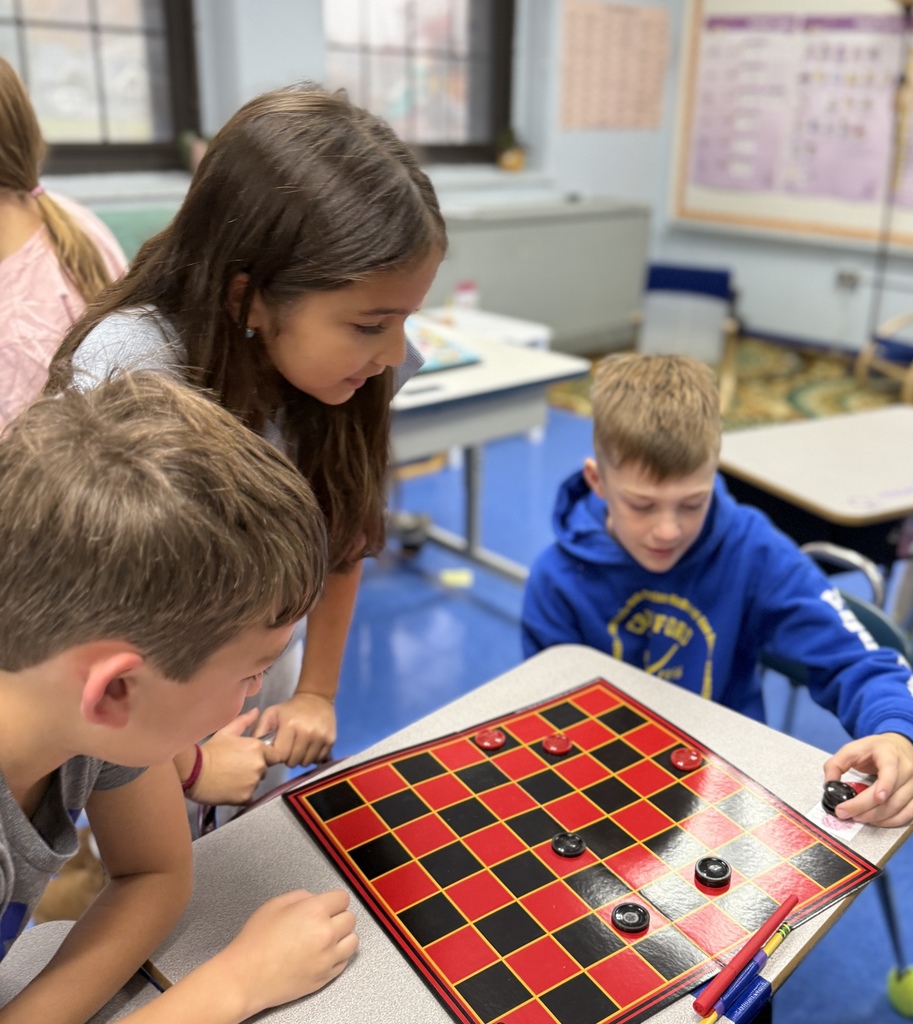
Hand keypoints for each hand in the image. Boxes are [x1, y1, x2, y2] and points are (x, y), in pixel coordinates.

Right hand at [187, 709, 269, 805]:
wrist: (193, 772)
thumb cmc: (210, 750)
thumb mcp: (226, 732)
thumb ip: (244, 721)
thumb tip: (256, 712)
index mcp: (258, 748)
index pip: (275, 755)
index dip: (266, 756)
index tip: (252, 758)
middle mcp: (260, 765)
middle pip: (264, 769)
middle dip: (254, 768)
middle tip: (236, 767)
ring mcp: (253, 782)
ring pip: (256, 782)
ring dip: (248, 781)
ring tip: (230, 778)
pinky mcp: (246, 797)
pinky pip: (249, 796)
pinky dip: (242, 794)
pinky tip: (229, 789)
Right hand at [215, 888, 356, 1016]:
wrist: (245, 977)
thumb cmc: (255, 944)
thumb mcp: (274, 904)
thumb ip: (300, 896)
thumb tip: (314, 899)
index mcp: (314, 911)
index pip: (343, 898)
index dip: (334, 899)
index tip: (330, 903)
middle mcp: (326, 933)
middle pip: (350, 918)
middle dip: (338, 916)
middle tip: (325, 920)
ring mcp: (327, 957)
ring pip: (353, 941)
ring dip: (342, 936)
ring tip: (327, 937)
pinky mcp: (325, 977)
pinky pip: (344, 962)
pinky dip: (338, 956)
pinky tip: (323, 953)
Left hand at [255, 692, 335, 767]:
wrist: (316, 698)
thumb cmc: (290, 708)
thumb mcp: (271, 714)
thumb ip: (259, 731)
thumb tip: (253, 750)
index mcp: (289, 726)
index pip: (280, 755)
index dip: (277, 755)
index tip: (278, 749)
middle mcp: (306, 732)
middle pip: (293, 761)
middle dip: (288, 758)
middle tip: (289, 748)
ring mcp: (320, 737)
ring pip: (306, 763)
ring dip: (300, 758)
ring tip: (299, 747)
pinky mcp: (331, 740)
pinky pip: (319, 759)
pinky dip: (313, 757)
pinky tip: (309, 747)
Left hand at [824, 732, 912, 826]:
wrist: (897, 746)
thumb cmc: (873, 750)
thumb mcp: (851, 750)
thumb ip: (835, 765)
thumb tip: (828, 785)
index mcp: (889, 754)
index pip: (891, 769)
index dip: (886, 785)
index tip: (877, 798)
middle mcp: (907, 768)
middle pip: (890, 795)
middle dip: (866, 808)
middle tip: (846, 813)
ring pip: (898, 807)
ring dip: (876, 817)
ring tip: (857, 817)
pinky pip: (908, 814)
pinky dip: (892, 821)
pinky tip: (877, 821)